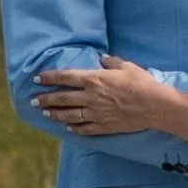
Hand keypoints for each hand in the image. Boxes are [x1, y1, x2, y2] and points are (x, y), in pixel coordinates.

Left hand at [35, 56, 169, 135]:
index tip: (36, 79)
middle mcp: (91, 97)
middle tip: (33, 100)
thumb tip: (102, 59)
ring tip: (45, 113)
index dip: (49, 78)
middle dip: (46, 99)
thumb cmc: (141, 82)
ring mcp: (96, 113)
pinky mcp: (104, 126)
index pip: (65, 77)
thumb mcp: (126, 66)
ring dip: (55, 114)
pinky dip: (75, 128)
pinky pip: (85, 128)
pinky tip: (68, 128)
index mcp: (94, 80)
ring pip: (69, 115)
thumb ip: (111, 62)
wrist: (154, 105)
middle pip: (62, 98)